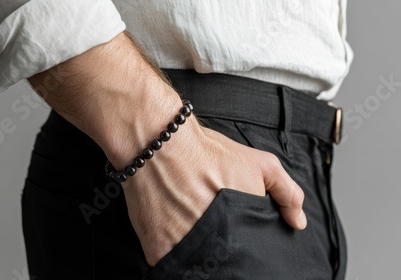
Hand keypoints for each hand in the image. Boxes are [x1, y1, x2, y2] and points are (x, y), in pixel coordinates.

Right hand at [27, 32, 305, 265]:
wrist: (160, 144)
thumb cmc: (207, 153)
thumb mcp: (260, 164)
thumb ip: (287, 193)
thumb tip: (298, 221)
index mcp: (244, 230)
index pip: (251, 254)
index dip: (246, 244)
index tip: (237, 233)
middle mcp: (217, 246)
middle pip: (224, 260)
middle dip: (223, 246)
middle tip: (213, 223)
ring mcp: (187, 252)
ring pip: (198, 263)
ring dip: (198, 250)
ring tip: (189, 221)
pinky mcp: (159, 252)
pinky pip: (170, 262)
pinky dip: (173, 250)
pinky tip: (172, 226)